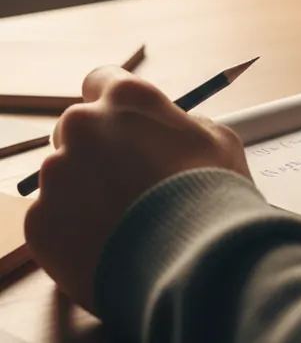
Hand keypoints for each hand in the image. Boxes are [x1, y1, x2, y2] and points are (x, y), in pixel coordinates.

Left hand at [25, 67, 249, 312]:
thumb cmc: (214, 194)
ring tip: (127, 221)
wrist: (195, 262)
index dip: (117, 105)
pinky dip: (76, 230)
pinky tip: (112, 243)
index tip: (128, 125)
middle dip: (99, 149)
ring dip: (87, 191)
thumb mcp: (219, 141)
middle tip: (131, 180)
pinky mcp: (39, 221)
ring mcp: (55, 175)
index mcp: (125, 99)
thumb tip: (173, 131)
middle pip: (77, 128)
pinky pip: (54, 219)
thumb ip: (186, 126)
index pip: (101, 79)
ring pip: (65, 176)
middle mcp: (81, 127)